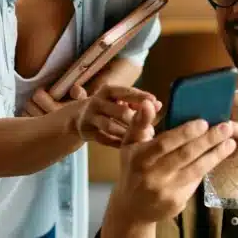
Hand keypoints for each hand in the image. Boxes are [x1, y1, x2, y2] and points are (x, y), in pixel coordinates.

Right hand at [25, 83, 160, 147]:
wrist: (79, 117)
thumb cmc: (109, 106)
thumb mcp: (121, 100)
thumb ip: (138, 102)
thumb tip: (158, 105)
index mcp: (108, 90)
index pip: (126, 92)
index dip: (141, 97)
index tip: (155, 103)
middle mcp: (96, 101)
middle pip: (120, 111)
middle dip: (136, 121)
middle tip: (151, 130)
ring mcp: (90, 117)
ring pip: (111, 127)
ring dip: (128, 134)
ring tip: (142, 140)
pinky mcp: (86, 131)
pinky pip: (104, 139)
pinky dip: (117, 143)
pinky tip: (129, 146)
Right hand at [111, 101, 236, 223]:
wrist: (131, 208)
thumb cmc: (132, 168)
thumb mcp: (130, 144)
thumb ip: (140, 122)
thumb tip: (150, 102)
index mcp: (140, 157)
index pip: (165, 143)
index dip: (185, 133)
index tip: (204, 122)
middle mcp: (152, 175)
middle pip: (185, 156)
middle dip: (208, 140)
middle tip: (227, 127)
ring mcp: (165, 191)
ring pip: (195, 170)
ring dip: (215, 155)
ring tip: (231, 142)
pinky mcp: (176, 202)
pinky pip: (195, 182)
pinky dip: (208, 167)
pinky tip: (219, 156)